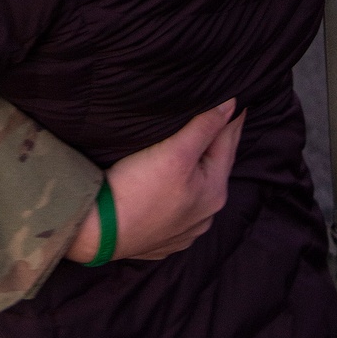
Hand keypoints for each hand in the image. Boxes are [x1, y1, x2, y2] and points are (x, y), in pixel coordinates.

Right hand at [66, 101, 244, 264]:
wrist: (98, 232)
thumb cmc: (138, 190)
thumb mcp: (175, 153)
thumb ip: (204, 127)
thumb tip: (231, 104)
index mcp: (214, 191)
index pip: (228, 142)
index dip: (231, 118)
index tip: (238, 99)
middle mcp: (205, 214)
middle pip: (215, 166)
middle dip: (218, 142)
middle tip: (223, 117)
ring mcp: (185, 229)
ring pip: (198, 188)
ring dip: (200, 168)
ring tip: (198, 148)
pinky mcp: (163, 237)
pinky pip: (181, 207)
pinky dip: (183, 190)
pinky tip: (175, 185)